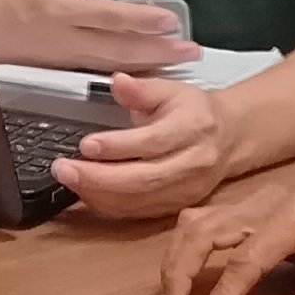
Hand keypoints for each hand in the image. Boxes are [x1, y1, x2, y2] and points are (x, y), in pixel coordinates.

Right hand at [0, 0, 204, 73]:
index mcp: (62, 8)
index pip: (110, 16)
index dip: (142, 19)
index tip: (172, 21)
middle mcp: (68, 38)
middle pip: (120, 48)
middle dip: (159, 52)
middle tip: (193, 53)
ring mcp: (66, 58)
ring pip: (114, 65)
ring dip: (150, 66)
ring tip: (180, 64)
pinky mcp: (62, 69)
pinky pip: (101, 72)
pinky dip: (128, 73)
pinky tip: (147, 72)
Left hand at [55, 73, 233, 216]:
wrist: (230, 139)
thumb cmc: (194, 112)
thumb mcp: (171, 90)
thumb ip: (142, 89)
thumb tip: (117, 81)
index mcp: (193, 128)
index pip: (152, 142)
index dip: (118, 146)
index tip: (85, 145)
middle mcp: (192, 163)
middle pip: (143, 179)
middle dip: (98, 177)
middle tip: (64, 169)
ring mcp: (186, 190)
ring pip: (139, 201)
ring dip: (98, 194)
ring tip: (68, 179)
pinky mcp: (177, 207)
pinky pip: (138, 213)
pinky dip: (108, 205)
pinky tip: (85, 193)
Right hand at [155, 152, 294, 294]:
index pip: (246, 258)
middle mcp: (271, 199)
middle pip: (207, 229)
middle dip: (182, 270)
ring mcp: (259, 197)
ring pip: (199, 219)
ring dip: (178, 257)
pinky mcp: (253, 204)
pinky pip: (208, 218)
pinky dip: (188, 246)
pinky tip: (185, 276)